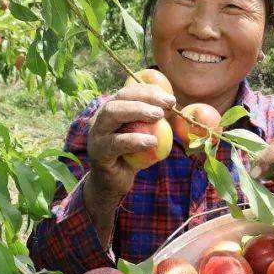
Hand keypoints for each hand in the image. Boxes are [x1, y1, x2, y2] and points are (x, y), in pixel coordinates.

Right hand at [82, 83, 174, 241]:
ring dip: (137, 111)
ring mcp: (96, 135)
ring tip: (158, 116)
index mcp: (111, 110)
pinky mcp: (98, 153)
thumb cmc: (132, 155)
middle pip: (119, 99)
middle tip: (167, 105)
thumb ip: (156, 121)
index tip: (170, 98)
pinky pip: (115, 143)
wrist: (114, 182)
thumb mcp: (146, 135)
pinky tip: (151, 142)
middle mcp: (99, 118)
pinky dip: (134, 140)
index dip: (148, 91)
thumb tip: (177, 107)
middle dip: (144, 98)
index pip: (128, 92)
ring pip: (112, 115)